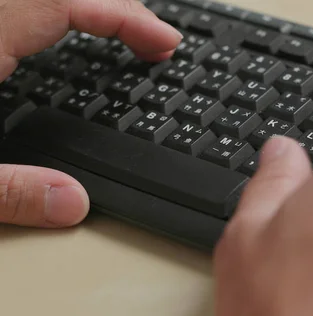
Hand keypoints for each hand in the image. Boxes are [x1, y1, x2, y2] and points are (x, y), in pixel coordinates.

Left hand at [0, 0, 180, 226]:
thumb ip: (11, 192)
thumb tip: (72, 202)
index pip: (66, 2)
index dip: (126, 16)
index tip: (164, 43)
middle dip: (121, 11)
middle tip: (157, 43)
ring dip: (96, 10)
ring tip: (129, 37)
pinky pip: (31, 8)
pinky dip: (68, 17)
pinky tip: (74, 44)